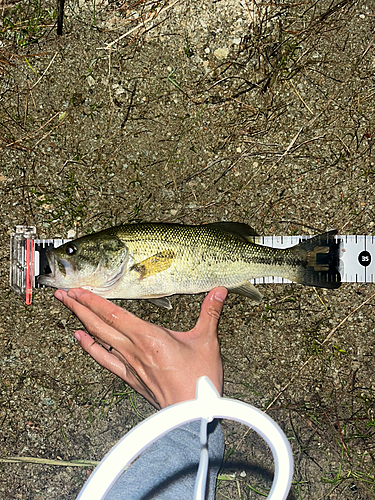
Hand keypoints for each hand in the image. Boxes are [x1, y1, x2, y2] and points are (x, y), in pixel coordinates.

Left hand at [54, 288, 226, 408]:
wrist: (192, 415)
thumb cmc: (199, 380)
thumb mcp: (207, 341)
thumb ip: (210, 312)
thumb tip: (219, 291)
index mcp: (149, 337)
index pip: (114, 314)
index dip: (94, 301)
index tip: (78, 290)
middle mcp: (134, 349)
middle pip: (99, 324)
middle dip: (79, 307)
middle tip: (62, 294)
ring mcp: (129, 365)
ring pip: (98, 339)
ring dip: (80, 322)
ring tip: (67, 310)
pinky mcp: (130, 377)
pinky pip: (104, 360)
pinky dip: (90, 348)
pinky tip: (80, 340)